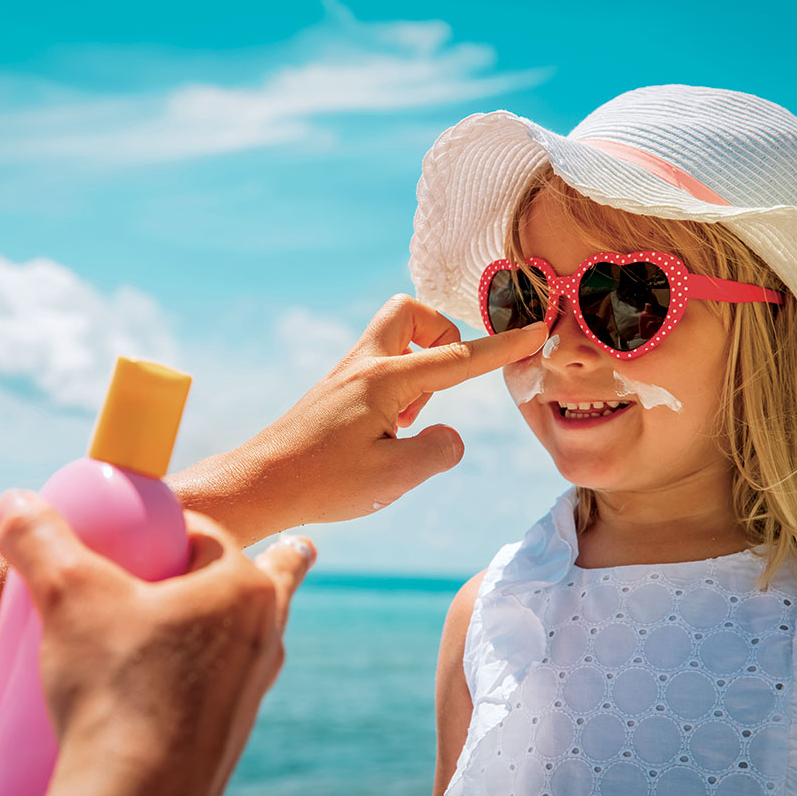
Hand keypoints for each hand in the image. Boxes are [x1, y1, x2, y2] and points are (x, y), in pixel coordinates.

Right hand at [0, 490, 315, 795]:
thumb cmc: (115, 690)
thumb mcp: (67, 597)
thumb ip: (40, 542)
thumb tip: (12, 503)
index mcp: (243, 589)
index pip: (206, 533)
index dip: (168, 525)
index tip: (136, 534)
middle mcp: (262, 636)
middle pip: (253, 581)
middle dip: (267, 560)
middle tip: (287, 546)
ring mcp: (251, 688)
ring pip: (245, 635)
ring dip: (236, 620)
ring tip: (243, 611)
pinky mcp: (228, 732)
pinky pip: (225, 685)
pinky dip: (211, 673)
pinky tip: (189, 682)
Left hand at [169, 294, 546, 543]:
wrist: (259, 484)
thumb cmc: (322, 482)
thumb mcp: (394, 476)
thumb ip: (439, 452)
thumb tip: (451, 435)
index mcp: (385, 379)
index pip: (459, 358)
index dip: (503, 347)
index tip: (537, 329)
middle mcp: (364, 365)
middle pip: (411, 312)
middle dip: (441, 334)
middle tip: (443, 383)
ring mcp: (346, 375)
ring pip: (394, 338)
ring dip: (419, 366)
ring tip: (409, 422)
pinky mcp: (335, 391)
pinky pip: (379, 366)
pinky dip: (398, 387)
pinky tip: (386, 433)